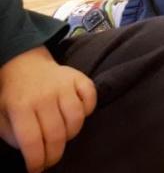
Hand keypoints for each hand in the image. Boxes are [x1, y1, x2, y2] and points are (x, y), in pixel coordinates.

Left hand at [0, 46, 96, 172]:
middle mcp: (44, 96)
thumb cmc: (13, 95)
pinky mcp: (79, 77)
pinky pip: (91, 99)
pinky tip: (76, 115)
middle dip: (54, 155)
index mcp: (21, 106)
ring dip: (71, 134)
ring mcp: (64, 85)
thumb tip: (31, 150)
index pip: (32, 141)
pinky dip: (88, 111)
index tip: (37, 169)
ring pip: (76, 119)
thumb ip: (11, 135)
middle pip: (56, 134)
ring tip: (62, 137)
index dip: (36, 160)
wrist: (25, 65)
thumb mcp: (1, 115)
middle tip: (50, 161)